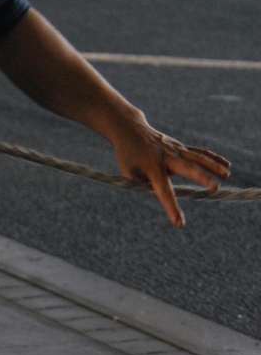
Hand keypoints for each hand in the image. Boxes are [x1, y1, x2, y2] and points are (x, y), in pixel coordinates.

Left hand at [110, 115, 230, 226]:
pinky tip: (226, 165)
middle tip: (215, 188)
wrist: (132, 131)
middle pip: (188, 168)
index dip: (171, 208)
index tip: (180, 223)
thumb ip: (141, 186)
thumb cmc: (129, 157)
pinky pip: (199, 153)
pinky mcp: (181, 147)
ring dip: (213, 166)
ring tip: (226, 175)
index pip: (164, 191)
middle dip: (202, 178)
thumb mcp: (128, 173)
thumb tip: (157, 196)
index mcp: (153, 168)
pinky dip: (213, 158)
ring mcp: (176, 150)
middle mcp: (167, 158)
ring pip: (197, 158)